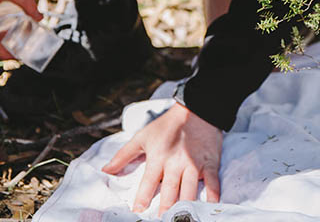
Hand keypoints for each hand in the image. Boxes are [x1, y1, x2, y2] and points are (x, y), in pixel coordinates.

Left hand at [102, 102, 222, 214]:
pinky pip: (213, 184)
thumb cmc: (168, 125)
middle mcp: (176, 163)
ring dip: (185, 206)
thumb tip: (105, 171)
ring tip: (181, 218)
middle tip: (161, 220)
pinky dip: (212, 198)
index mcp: (158, 157)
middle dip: (164, 208)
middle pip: (170, 191)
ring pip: (190, 190)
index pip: (148, 182)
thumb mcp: (142, 137)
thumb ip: (123, 155)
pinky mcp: (211, 164)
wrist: (196, 110)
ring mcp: (195, 165)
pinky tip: (210, 209)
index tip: (138, 212)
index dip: (142, 199)